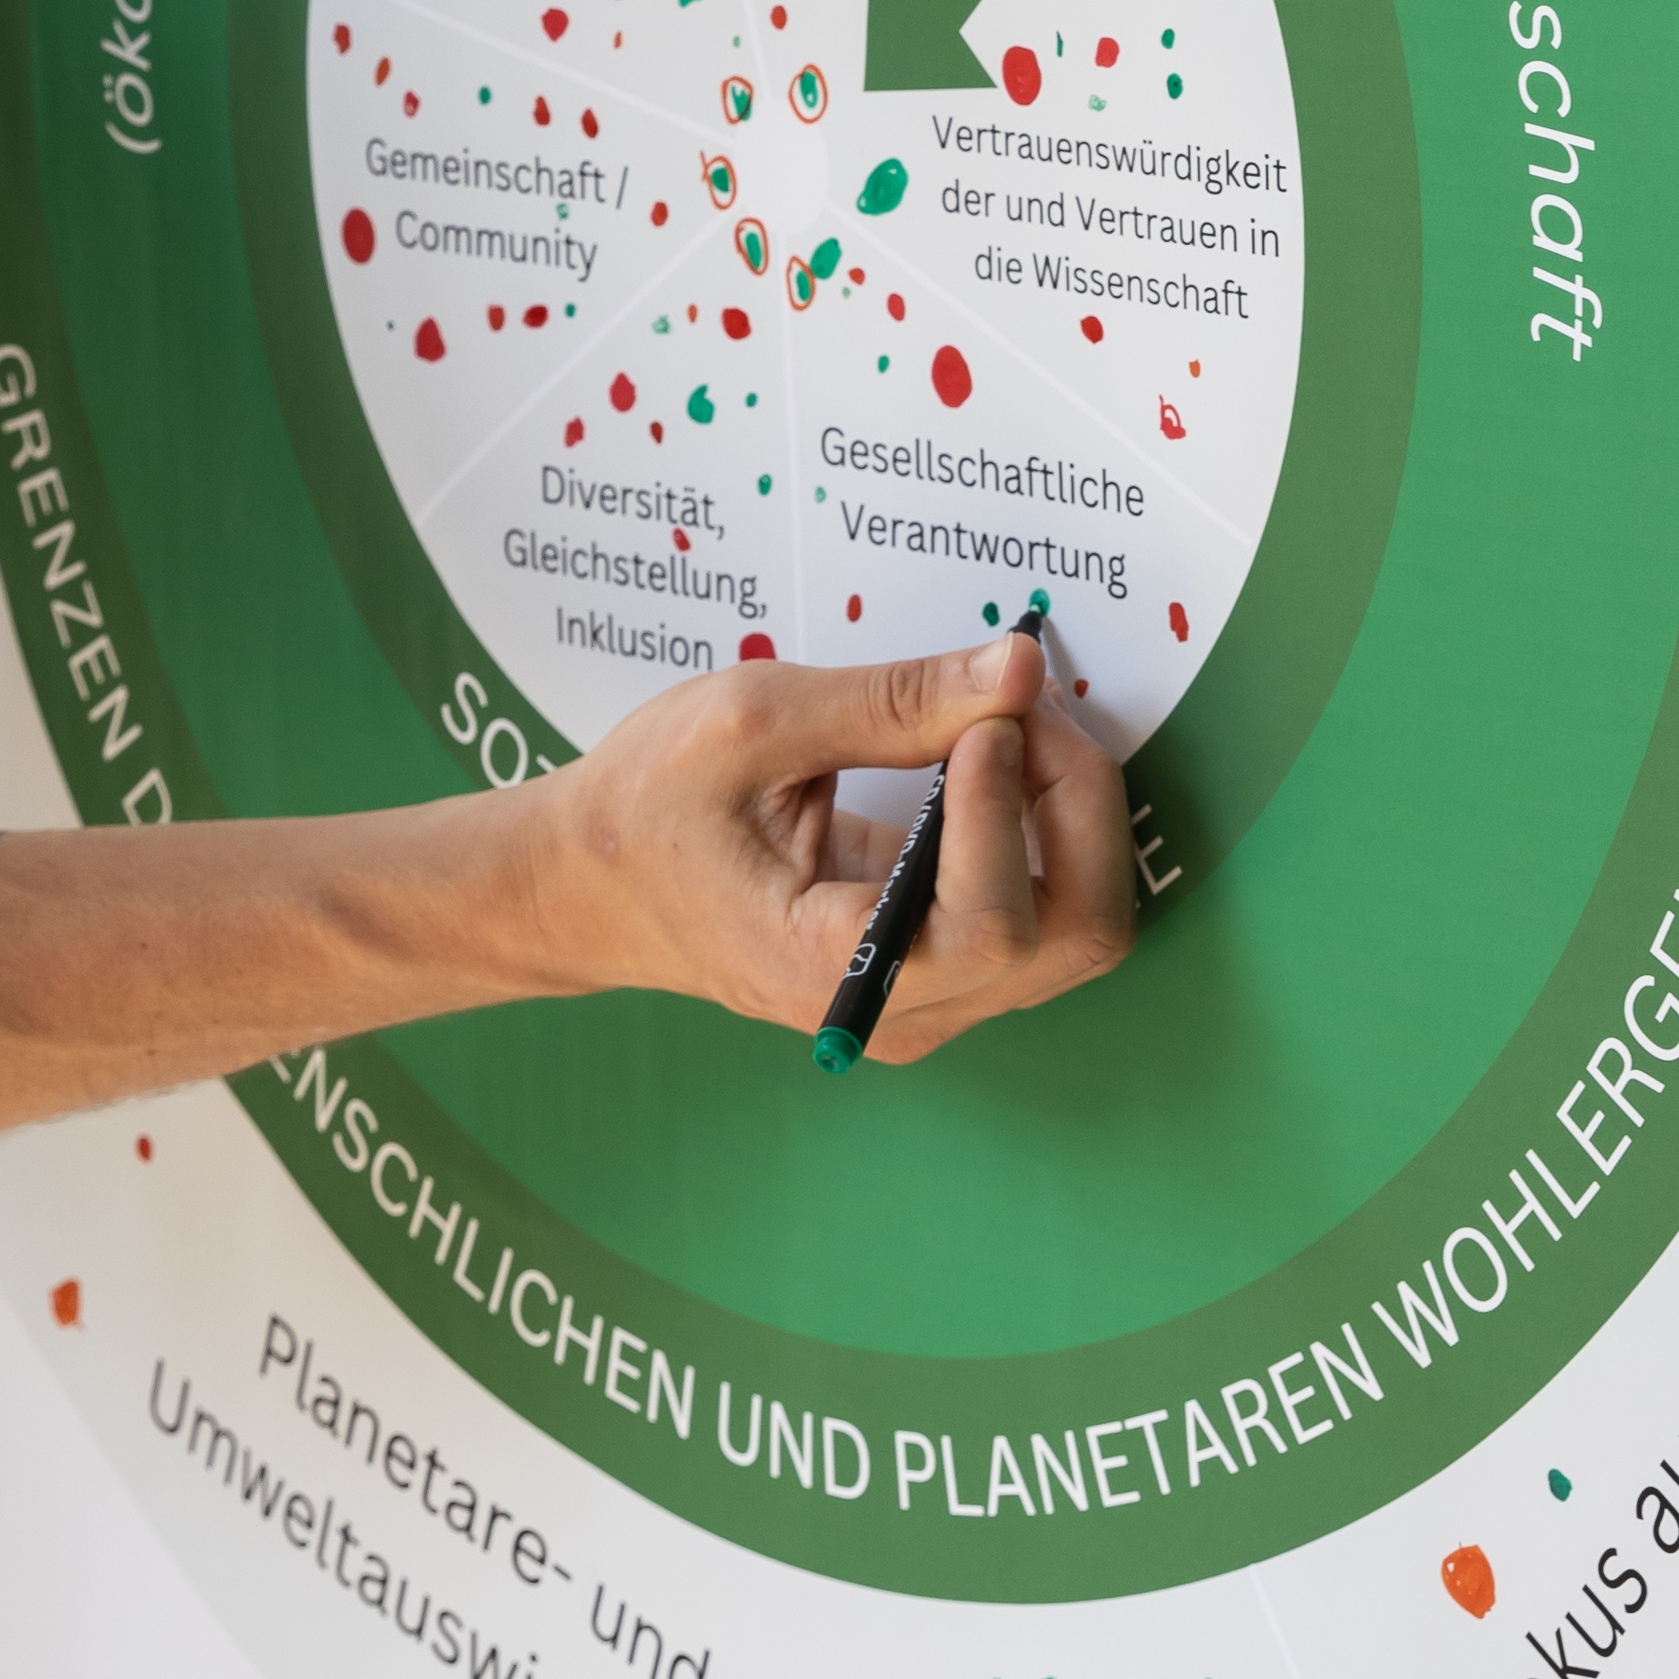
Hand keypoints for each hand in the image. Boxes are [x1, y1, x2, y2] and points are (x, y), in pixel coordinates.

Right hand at [528, 630, 1134, 1062]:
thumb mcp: (752, 723)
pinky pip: (1048, 911)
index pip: (989, 924)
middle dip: (1075, 799)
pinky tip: (995, 756)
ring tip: (1006, 718)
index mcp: (835, 967)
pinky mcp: (946, 970)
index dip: (1011, 808)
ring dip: (1074, 809)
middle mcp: (904, 1010)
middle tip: (1020, 701)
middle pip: (1077, 932)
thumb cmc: (651, 806)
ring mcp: (934, 999)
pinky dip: (1051, 826)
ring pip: (1083, 925)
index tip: (982, 713)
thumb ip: (892, 702)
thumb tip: (1020, 668)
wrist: (595, 882)